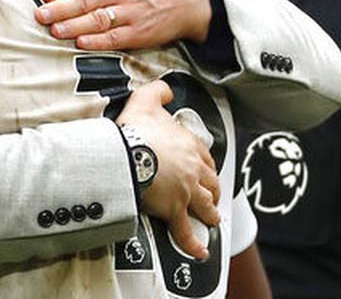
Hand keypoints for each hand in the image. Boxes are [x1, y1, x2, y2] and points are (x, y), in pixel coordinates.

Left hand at [35, 0, 211, 49]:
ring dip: (74, 26)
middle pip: (85, 0)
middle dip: (60, 8)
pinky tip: (81, 42)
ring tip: (55, 30)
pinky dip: (97, 41)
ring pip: (97, 19)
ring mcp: (132, 11)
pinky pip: (115, 38)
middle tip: (40, 15)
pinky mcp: (140, 32)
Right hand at [117, 81, 219, 259]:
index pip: (206, 156)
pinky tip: (200, 251)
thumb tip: (166, 89)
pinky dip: (193, 244)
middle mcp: (194, 169)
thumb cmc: (136, 131)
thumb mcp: (146, 100)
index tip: (205, 169)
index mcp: (189, 145)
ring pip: (205, 206)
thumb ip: (158, 91)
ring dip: (210, 214)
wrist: (127, 155)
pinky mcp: (174, 210)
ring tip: (211, 220)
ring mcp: (186, 191)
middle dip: (213, 190)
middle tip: (212, 196)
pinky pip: (185, 231)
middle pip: (211, 183)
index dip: (206, 164)